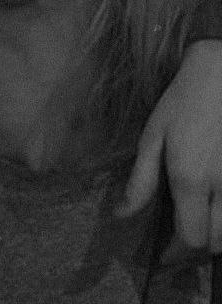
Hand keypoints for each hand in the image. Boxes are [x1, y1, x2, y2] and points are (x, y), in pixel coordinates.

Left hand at [115, 40, 221, 259]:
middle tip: (176, 241)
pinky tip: (212, 208)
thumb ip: (140, 181)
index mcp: (191, 180)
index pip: (190, 238)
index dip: (176, 254)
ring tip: (194, 225)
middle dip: (194, 248)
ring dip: (214, 237)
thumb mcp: (151, 139)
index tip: (162, 256)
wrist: (219, 78)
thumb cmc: (180, 105)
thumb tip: (122, 215)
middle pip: (216, 243)